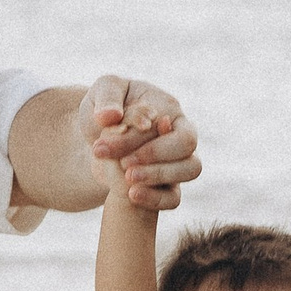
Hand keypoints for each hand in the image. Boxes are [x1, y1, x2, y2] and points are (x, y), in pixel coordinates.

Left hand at [87, 76, 199, 212]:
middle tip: (123, 163)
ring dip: (160, 176)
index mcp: (168, 107)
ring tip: (129, 179)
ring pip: (191, 169)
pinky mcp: (167, 185)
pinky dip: (156, 199)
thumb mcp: (102, 91)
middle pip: (187, 144)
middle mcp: (179, 132)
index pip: (163, 123)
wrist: (99, 137)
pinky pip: (174, 198)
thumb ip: (107, 98)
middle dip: (154, 156)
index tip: (102, 146)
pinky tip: (131, 195)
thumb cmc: (106, 108)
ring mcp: (177, 160)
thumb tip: (110, 116)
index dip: (134, 138)